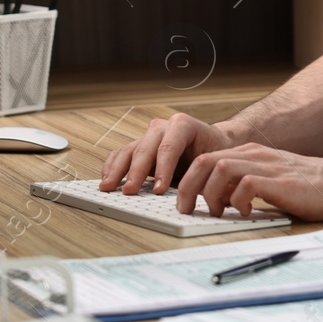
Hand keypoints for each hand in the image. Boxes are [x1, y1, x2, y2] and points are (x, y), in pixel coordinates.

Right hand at [99, 113, 235, 194]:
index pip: (169, 147)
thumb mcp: (213, 161)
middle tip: (129, 192)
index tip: (158, 190)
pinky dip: (112, 166)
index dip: (163, 169)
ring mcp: (149, 136)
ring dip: (117, 170)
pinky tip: (107, 179)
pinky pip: (121, 153)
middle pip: (145, 148)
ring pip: (129, 150)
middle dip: (136, 172)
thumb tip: (190, 196)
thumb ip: (200, 175)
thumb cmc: (215, 152)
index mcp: (183, 125)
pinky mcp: (140, 146)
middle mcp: (162, 127)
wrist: (214, 143)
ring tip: (109, 187)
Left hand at [173, 143, 322, 221]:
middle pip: (205, 161)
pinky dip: (236, 201)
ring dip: (209, 194)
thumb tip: (219, 202)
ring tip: (215, 212)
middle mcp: (254, 155)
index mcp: (250, 154)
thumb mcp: (271, 178)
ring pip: (219, 169)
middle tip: (185, 209)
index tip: (184, 202)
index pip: (206, 159)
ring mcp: (266, 166)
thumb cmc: (308, 187)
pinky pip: (244, 184)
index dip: (189, 180)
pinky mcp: (278, 181)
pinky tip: (244, 212)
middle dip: (188, 187)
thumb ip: (246, 183)